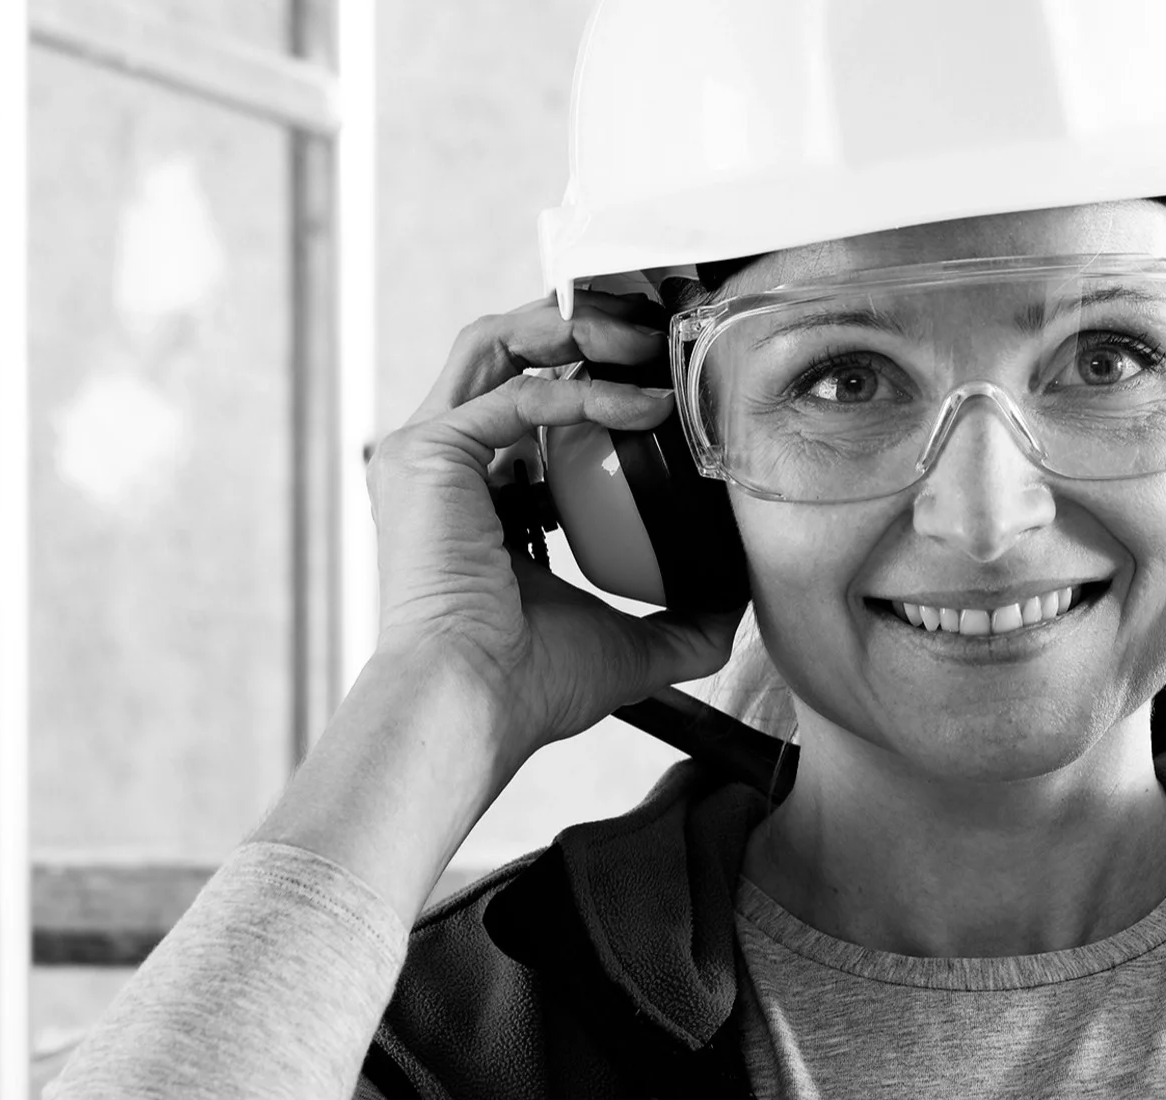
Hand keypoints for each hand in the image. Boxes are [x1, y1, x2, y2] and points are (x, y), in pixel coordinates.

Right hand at [366, 292, 742, 770]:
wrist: (474, 707)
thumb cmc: (528, 687)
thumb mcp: (629, 643)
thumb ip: (684, 619)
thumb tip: (739, 602)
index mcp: (474, 497)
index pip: (527, 405)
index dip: (593, 378)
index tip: (662, 383)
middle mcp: (442, 465)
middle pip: (506, 352)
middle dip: (583, 327)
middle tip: (657, 335)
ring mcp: (426, 455)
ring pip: (497, 344)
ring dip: (576, 329)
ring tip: (649, 342)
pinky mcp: (428, 454)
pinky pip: (518, 394)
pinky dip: (585, 390)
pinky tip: (644, 407)